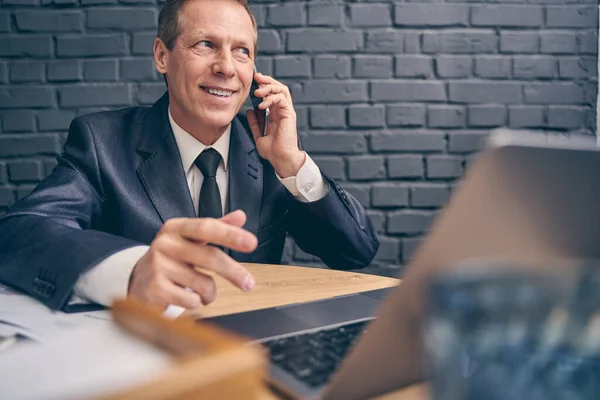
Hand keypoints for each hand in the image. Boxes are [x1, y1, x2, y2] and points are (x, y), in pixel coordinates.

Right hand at [128, 210, 257, 309]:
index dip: (230, 235)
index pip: (207, 227)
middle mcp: (165, 244)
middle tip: (249, 284)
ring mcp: (158, 267)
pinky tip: (187, 298)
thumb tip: (240, 216)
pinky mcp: (155, 290)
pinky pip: (190, 301)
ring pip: (203, 284)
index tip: (252, 243)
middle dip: (234, 272)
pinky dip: (196, 303)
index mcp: (176, 228)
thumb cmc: (172, 258)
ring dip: (210, 293)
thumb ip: (216, 227)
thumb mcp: (190, 238)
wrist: (137, 280)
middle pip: (209, 257)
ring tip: (202, 291)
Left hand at [247, 72, 304, 177]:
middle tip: (256, 78)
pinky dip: (270, 98)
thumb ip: (255, 123)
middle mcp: (283, 111)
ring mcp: (287, 111)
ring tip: (257, 92)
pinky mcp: (289, 114)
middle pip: (278, 87)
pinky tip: (261, 104)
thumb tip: (250, 112)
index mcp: (276, 114)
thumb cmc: (273, 151)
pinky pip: (281, 99)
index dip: (264, 85)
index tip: (253, 82)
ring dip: (268, 88)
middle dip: (267, 80)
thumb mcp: (259, 135)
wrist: (281, 159)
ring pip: (281, 90)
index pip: (273, 93)